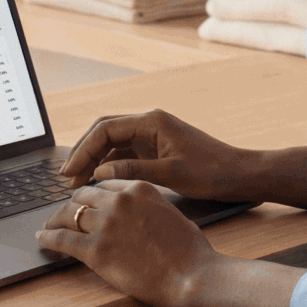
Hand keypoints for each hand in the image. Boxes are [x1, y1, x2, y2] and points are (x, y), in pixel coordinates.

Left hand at [35, 179, 219, 306]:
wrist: (192, 275)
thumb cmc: (189, 250)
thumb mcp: (169, 212)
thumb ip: (147, 205)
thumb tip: (135, 211)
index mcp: (138, 188)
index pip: (103, 183)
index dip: (91, 194)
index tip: (85, 202)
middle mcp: (119, 200)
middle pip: (82, 195)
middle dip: (71, 205)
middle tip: (64, 215)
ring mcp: (105, 224)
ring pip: (68, 214)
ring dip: (55, 220)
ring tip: (49, 226)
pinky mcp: (95, 249)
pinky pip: (62, 238)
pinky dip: (48, 237)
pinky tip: (43, 238)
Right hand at [59, 109, 254, 201]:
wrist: (239, 174)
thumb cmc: (211, 172)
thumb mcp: (171, 174)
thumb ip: (134, 171)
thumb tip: (100, 172)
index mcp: (152, 121)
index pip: (105, 129)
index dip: (83, 150)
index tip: (69, 172)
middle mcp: (149, 123)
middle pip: (104, 131)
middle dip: (83, 152)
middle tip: (66, 178)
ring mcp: (152, 136)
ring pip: (112, 143)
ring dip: (94, 160)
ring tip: (78, 184)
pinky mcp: (155, 149)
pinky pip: (124, 153)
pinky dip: (109, 165)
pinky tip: (100, 182)